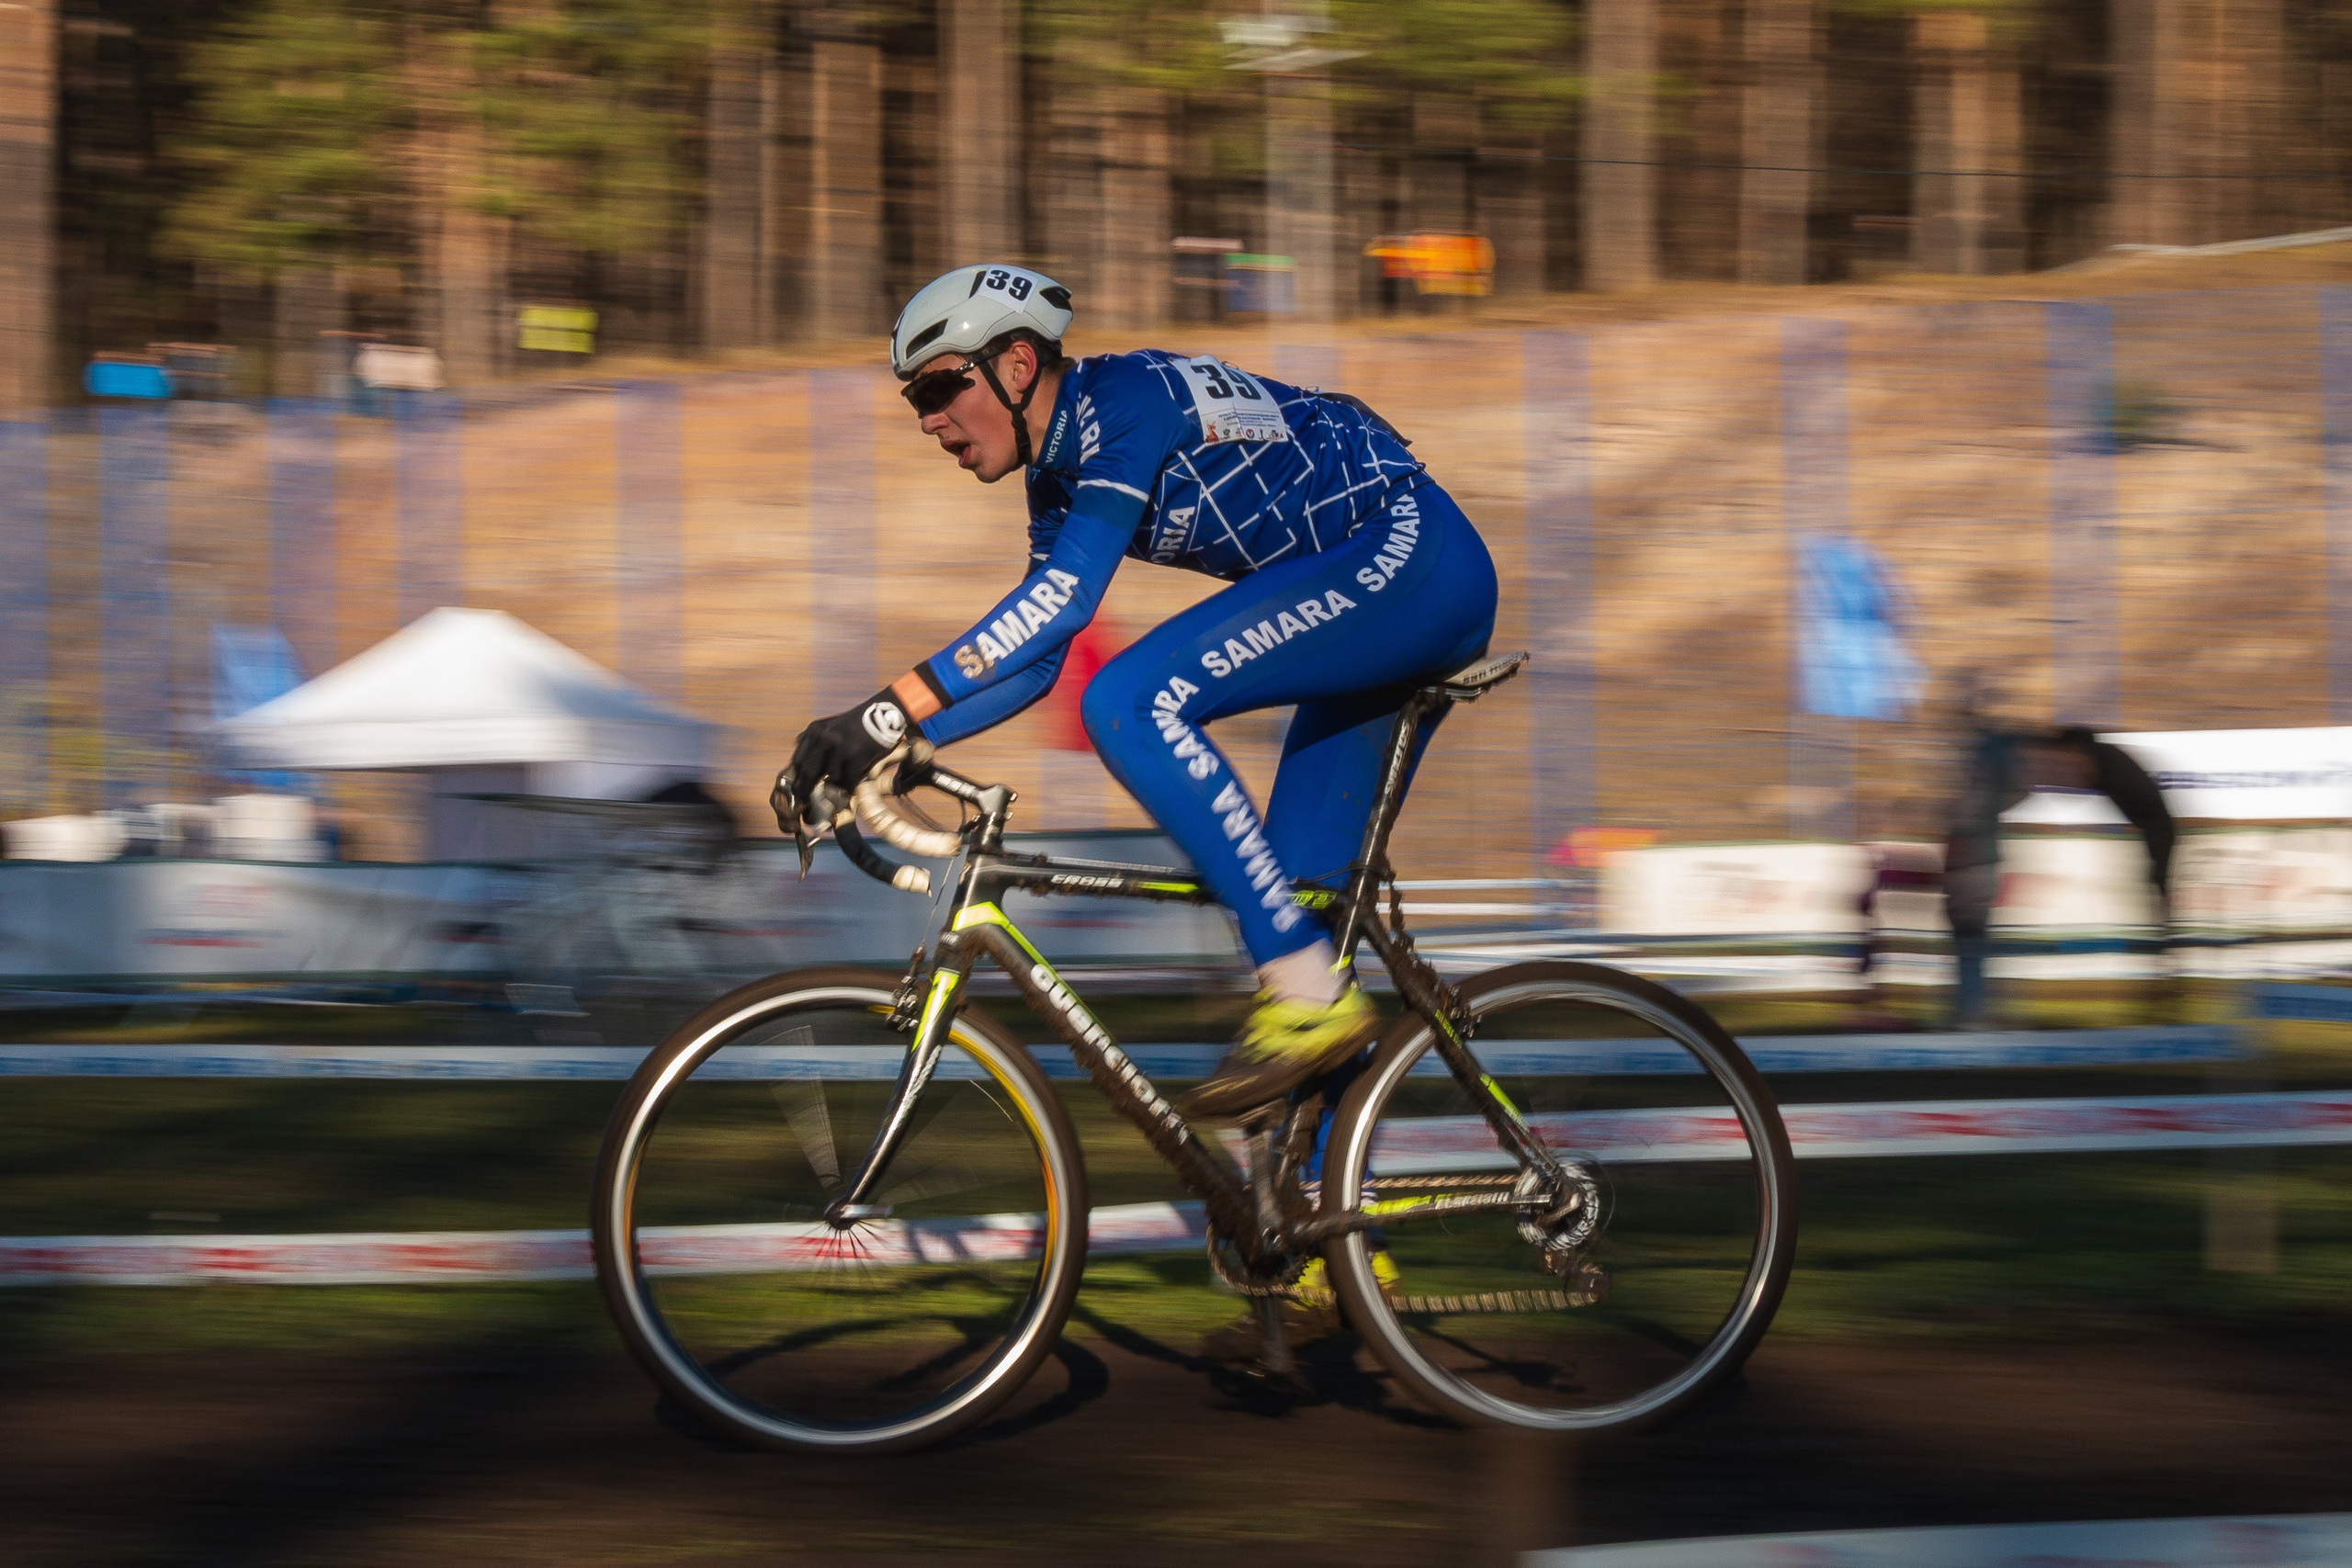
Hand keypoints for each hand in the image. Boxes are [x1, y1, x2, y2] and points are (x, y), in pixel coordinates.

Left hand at [787, 691, 910, 798]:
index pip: (798, 760)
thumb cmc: (857, 724)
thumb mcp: (830, 725)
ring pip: (831, 779)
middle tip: (806, 802)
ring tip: (840, 789)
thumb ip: (814, 741)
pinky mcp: (855, 755)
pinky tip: (851, 787)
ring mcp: (839, 747)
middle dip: (806, 790)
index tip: (798, 790)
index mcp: (815, 731)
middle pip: (808, 773)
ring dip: (836, 786)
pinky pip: (847, 780)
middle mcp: (824, 738)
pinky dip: (849, 787)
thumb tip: (797, 765)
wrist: (883, 715)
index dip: (797, 778)